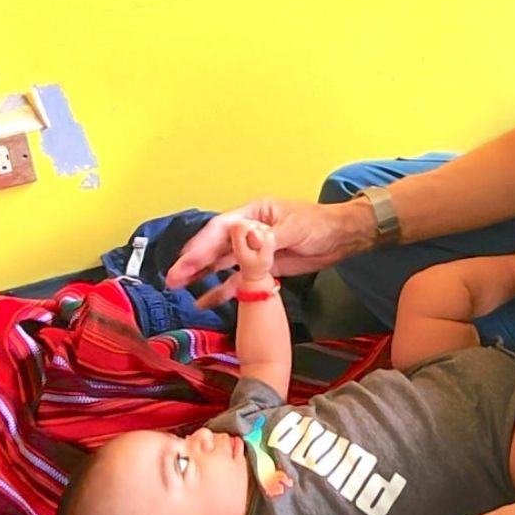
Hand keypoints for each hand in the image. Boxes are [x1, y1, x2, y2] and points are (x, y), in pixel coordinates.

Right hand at [167, 198, 370, 307]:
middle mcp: (248, 231)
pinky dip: (221, 290)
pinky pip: (237, 280)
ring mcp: (253, 251)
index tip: (186, 261)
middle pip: (215, 246)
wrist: (341, 238)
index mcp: (253, 214)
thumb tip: (241, 237)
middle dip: (193, 261)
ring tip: (178, 287)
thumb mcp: (294, 228)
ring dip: (201, 274)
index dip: (202, 245)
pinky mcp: (261, 268)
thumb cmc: (319, 224)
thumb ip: (266, 237)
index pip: (221, 229)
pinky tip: (204, 300)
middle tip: (173, 278)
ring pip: (221, 263)